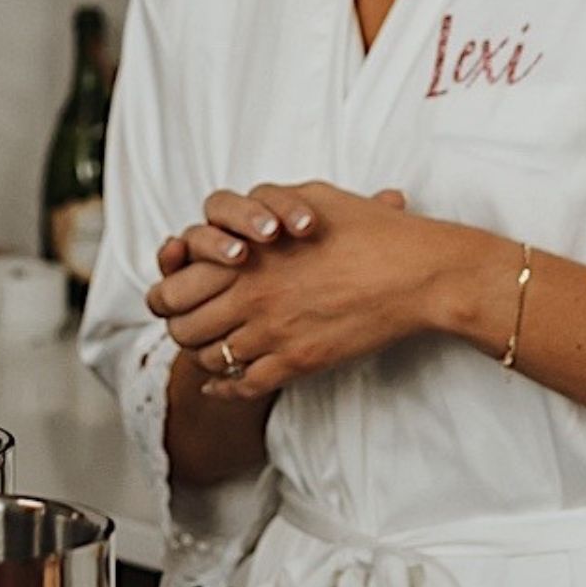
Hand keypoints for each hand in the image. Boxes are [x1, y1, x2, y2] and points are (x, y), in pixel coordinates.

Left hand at [159, 183, 489, 399]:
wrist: (418, 274)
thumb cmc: (373, 231)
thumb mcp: (312, 197)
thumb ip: (267, 203)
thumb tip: (246, 215)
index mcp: (244, 257)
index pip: (173, 289)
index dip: (167, 296)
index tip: (178, 296)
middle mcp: (250, 297)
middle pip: (182, 328)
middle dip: (181, 326)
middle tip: (192, 324)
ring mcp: (273, 333)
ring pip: (211, 359)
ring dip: (207, 355)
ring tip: (217, 347)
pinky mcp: (299, 361)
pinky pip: (245, 386)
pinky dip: (227, 389)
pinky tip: (226, 384)